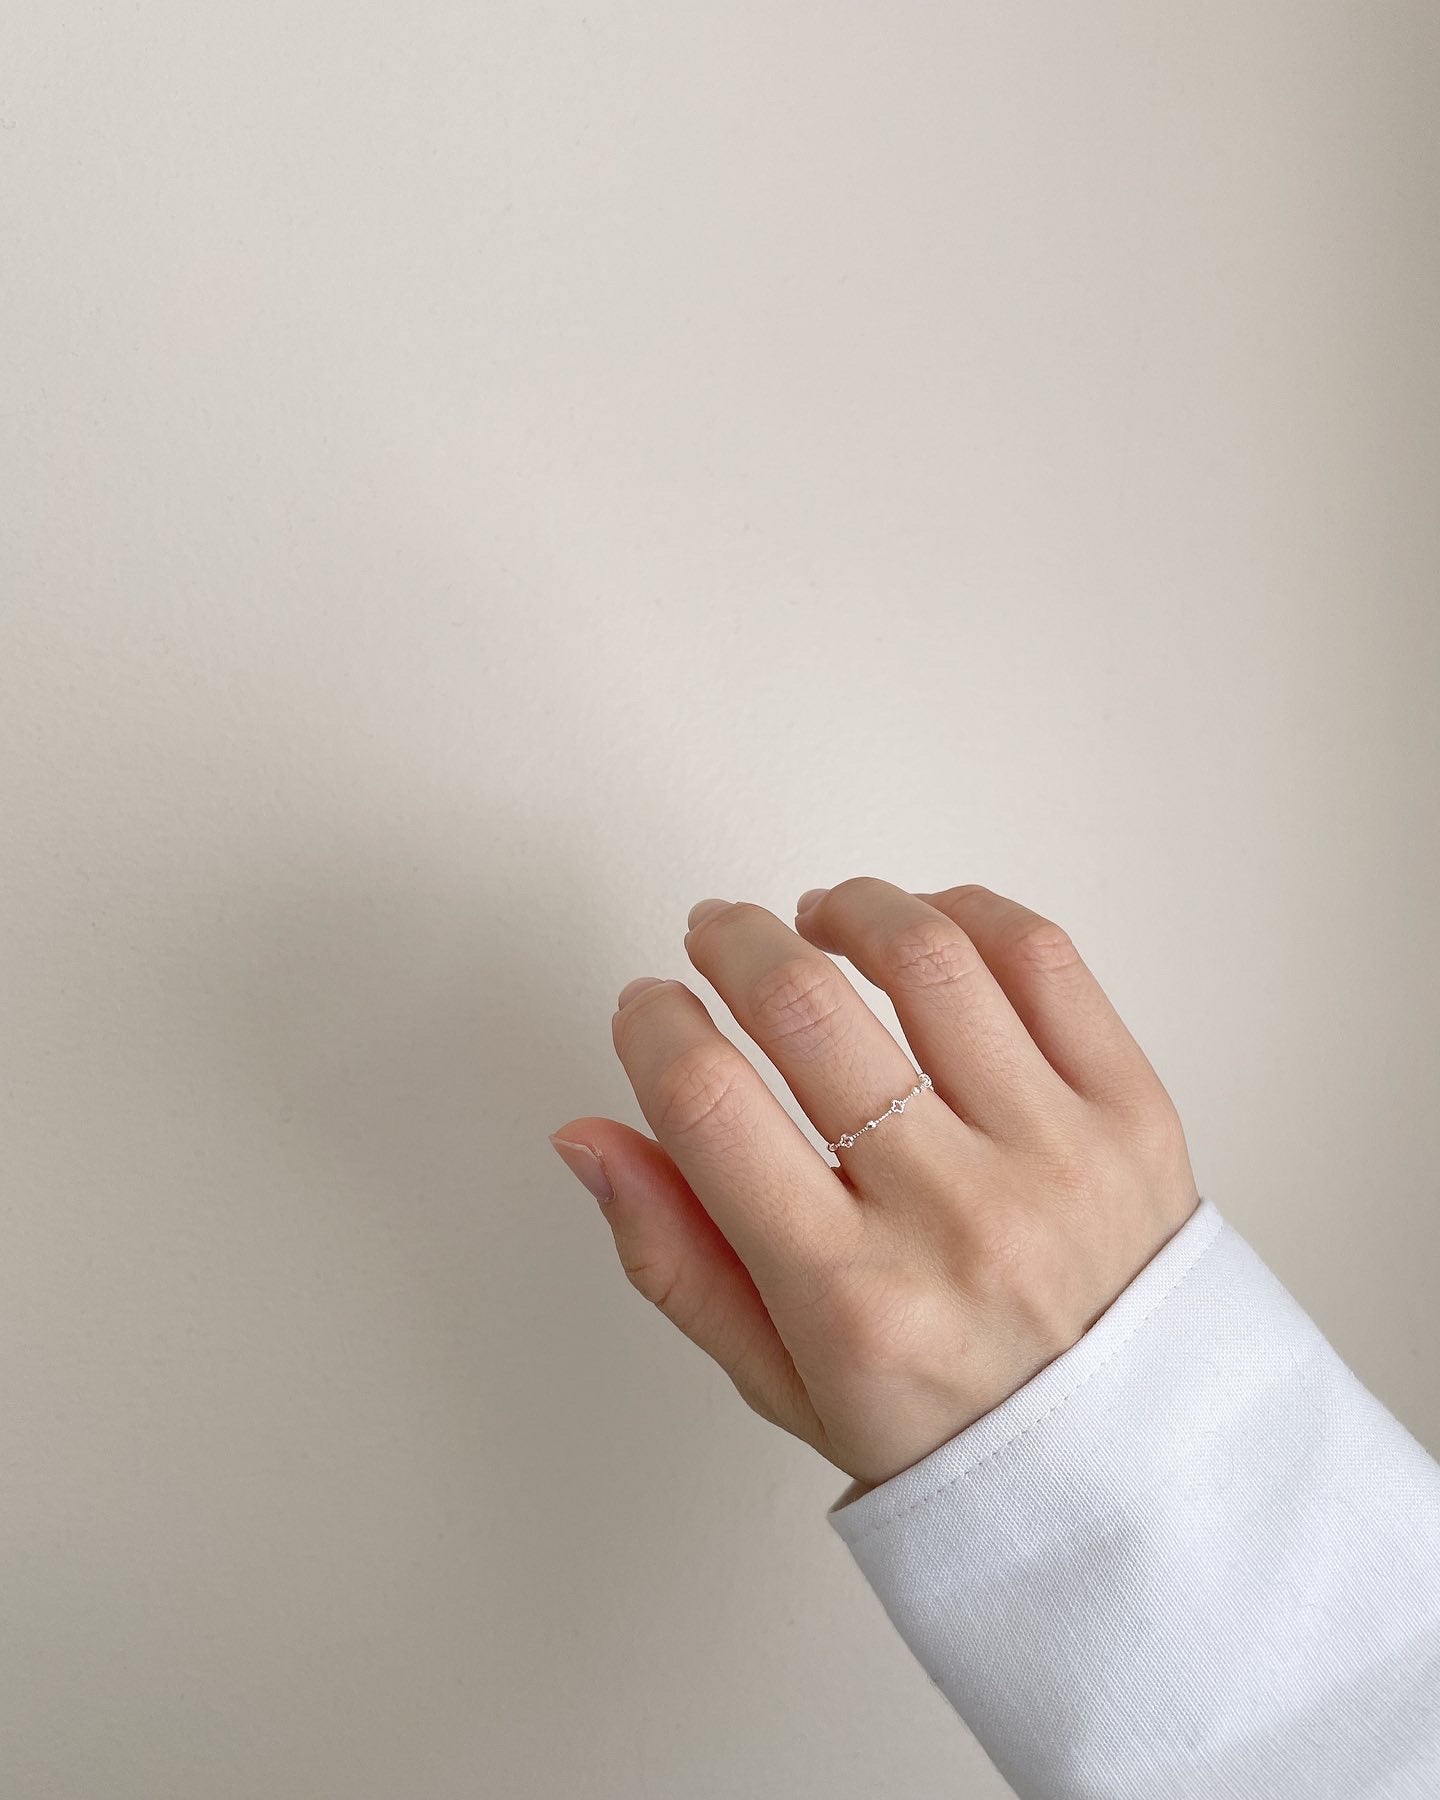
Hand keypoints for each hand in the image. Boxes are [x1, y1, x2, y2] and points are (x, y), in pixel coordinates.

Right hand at [549, 879, 1201, 1488]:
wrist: (1137, 1461)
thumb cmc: (950, 1427)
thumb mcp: (783, 1381)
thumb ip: (674, 1258)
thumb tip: (587, 1137)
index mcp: (849, 1297)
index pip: (709, 1104)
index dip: (653, 1026)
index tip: (646, 1006)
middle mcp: (953, 1215)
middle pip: (805, 1008)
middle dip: (731, 943)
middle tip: (713, 936)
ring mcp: (1055, 1153)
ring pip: (926, 958)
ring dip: (847, 908)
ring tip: (818, 918)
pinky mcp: (1134, 1110)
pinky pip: (1043, 960)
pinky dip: (966, 913)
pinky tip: (927, 926)